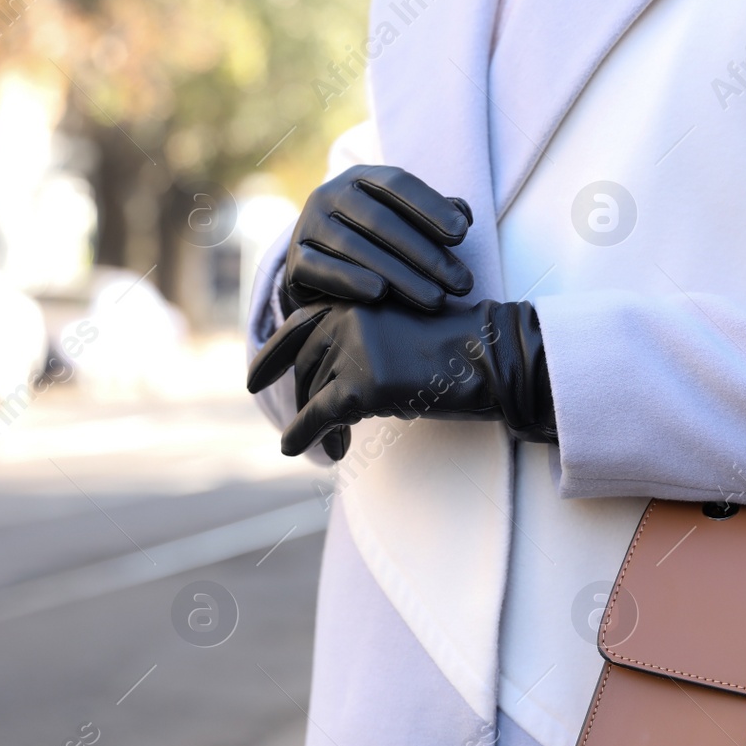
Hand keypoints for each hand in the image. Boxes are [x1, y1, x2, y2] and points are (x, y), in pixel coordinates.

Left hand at [247, 299, 555, 458]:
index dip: (271, 355)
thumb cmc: (459, 348)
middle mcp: (346, 316)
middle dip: (302, 397)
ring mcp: (351, 350)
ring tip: (329, 446)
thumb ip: (363, 339)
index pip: (298, 325)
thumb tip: (327, 379)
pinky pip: (316, 417)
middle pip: (303, 365)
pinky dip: (301, 436)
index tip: (253, 378)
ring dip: (313, 423)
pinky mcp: (360, 386)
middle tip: (307, 425)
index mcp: (356, 296)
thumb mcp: (402, 329)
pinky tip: (295, 449)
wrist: (492, 358)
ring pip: (311, 393)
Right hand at [281, 165, 474, 314]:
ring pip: (356, 247)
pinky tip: (380, 293)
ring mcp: (308, 225)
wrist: (319, 272)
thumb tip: (462, 214)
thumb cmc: (374, 243)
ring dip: (401, 275)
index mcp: (360, 177)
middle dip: (426, 254)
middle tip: (461, 283)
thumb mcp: (403, 223)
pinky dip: (351, 280)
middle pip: (381, 221)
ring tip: (436, 299)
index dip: (431, 207)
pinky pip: (322, 269)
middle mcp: (329, 194)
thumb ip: (432, 215)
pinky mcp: (294, 259)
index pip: (398, 184)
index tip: (463, 234)